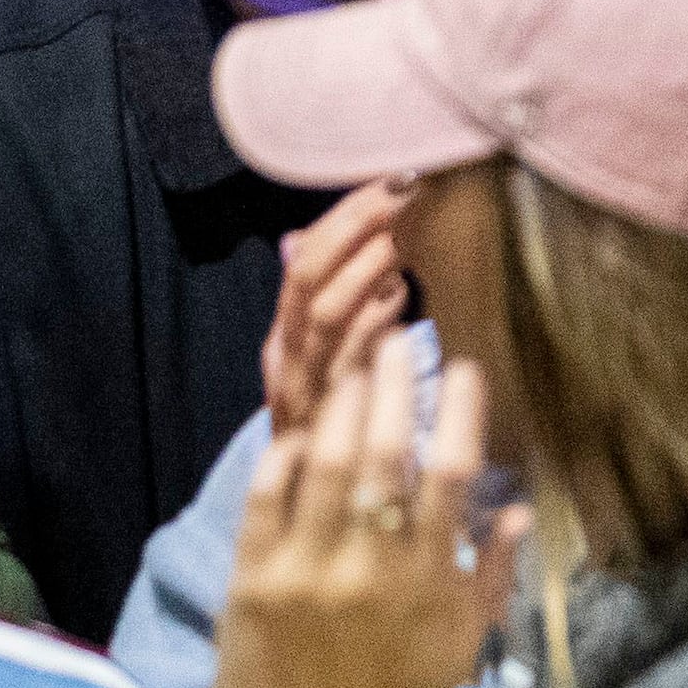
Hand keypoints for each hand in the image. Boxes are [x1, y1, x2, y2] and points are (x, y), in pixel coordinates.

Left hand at [201, 333, 526, 687]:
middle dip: (393, 382)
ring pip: (323, 461)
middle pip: (383, 449)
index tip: (464, 368)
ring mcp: (304, 568)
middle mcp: (367, 565)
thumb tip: (519, 509)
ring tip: (350, 362)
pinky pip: (265, 495)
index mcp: (426, 580)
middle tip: (398, 336)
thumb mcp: (458, 648)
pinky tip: (298, 428)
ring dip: (339, 402)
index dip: (459, 411)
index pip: (451, 473)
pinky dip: (282, 453)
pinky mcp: (251, 578)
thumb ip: (491, 575)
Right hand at [261, 182, 412, 440]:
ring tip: (402, 239)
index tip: (388, 180)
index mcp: (283, 336)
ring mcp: (308, 387)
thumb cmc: (329, 422)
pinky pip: (355, 360)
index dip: (343, 217)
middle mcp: (287, 357)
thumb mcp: (315, 359)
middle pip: (307, 276)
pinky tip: (404, 297)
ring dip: (368, 268)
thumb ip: (317, 300)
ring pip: (327, 312)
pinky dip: (379, 321)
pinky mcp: (336, 418)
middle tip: (401, 192)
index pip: (302, 261)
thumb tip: (296, 237)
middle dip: (354, 227)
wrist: (309, 507)